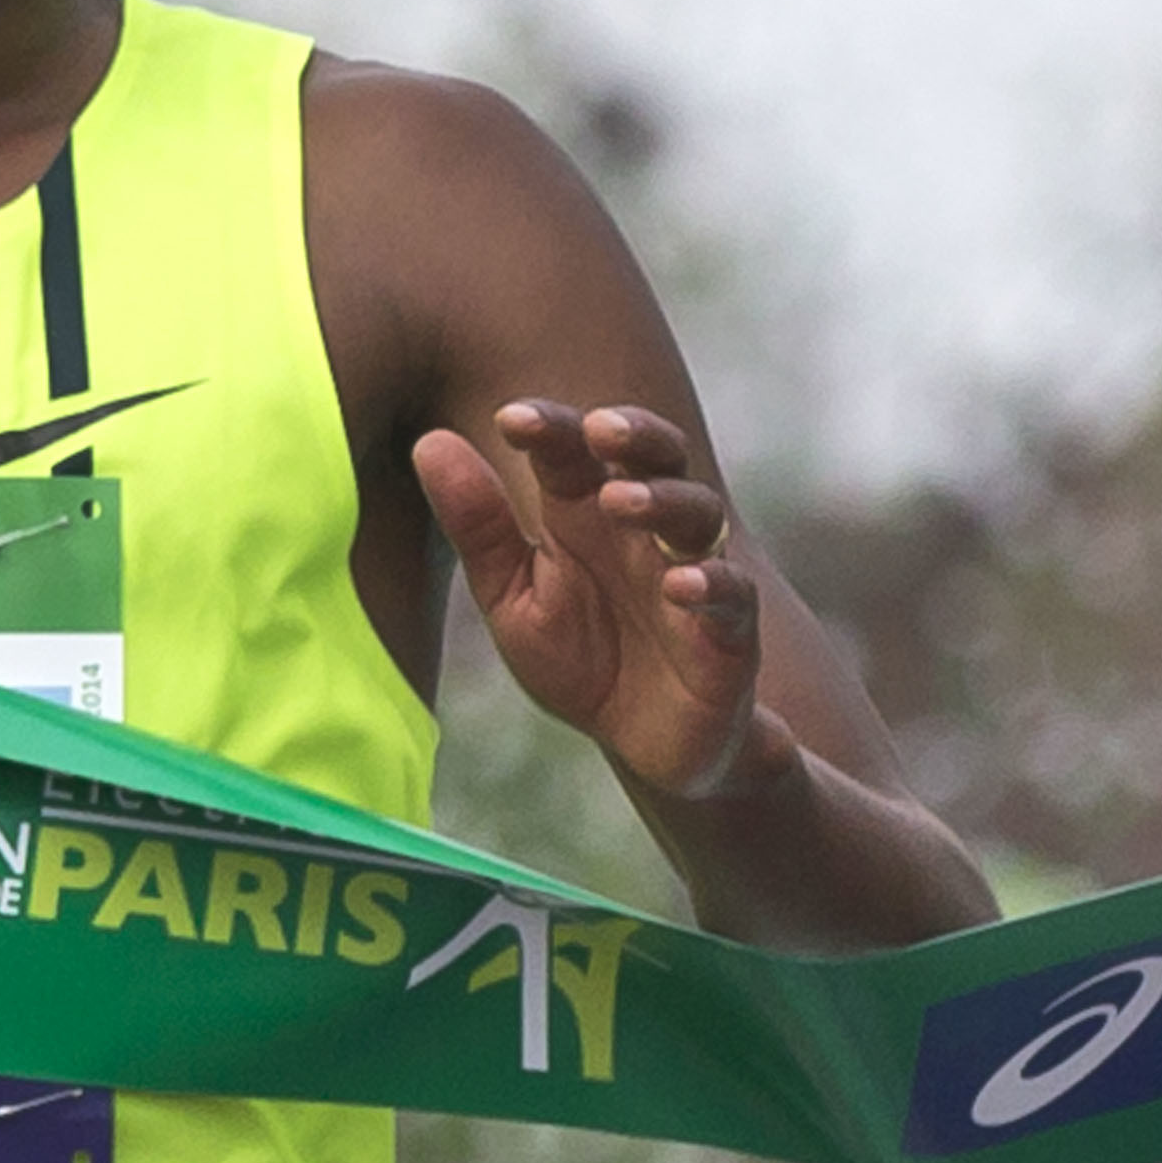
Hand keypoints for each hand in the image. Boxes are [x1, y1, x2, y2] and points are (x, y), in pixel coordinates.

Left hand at [413, 401, 796, 801]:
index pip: (574, 451)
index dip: (552, 427)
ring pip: (696, 515)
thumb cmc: (580, 658)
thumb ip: (478, 527)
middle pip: (657, 457)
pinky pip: (732, 596)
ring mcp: (692, 574)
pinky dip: (711, 584)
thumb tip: (429, 441)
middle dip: (635, 433)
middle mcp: (645, 531)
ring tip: (620, 500)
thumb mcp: (512, 597)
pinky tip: (681, 585)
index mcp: (586, 514)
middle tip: (599, 428)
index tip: (510, 418)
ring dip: (663, 501)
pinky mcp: (729, 632)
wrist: (645, 744)